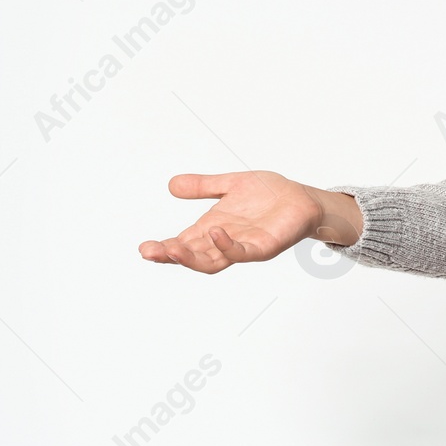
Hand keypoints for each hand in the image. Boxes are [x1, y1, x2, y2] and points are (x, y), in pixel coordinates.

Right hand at [140, 170, 334, 272]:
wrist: (301, 198)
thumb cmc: (269, 195)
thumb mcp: (230, 185)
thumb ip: (203, 186)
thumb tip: (171, 185)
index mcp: (213, 228)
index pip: (184, 243)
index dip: (164, 248)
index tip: (144, 248)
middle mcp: (225, 241)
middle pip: (193, 256)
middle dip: (170, 256)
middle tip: (150, 252)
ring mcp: (244, 246)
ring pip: (212, 260)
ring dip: (192, 257)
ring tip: (172, 248)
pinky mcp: (263, 247)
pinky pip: (242, 252)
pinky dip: (227, 245)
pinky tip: (215, 233)